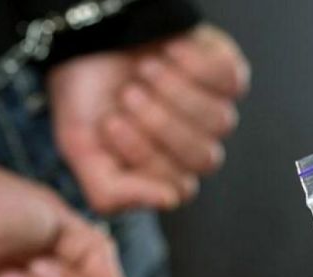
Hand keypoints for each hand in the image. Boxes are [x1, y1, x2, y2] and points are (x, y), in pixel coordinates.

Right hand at [49, 24, 249, 212]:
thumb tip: (168, 201)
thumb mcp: (79, 150)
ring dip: (176, 92)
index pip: (177, 187)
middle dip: (161, 124)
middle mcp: (195, 148)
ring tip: (144, 68)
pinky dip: (196, 64)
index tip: (110, 122)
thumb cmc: (87, 97)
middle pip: (205, 158)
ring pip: (221, 122)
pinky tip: (169, 53)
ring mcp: (215, 113)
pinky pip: (233, 82)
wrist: (89, 39)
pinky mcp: (229, 76)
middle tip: (128, 94)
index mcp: (164, 174)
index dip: (145, 154)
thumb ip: (110, 192)